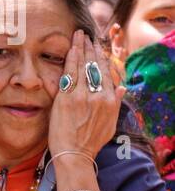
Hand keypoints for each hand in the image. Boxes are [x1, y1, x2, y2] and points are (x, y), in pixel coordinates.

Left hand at [48, 30, 123, 160]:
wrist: (74, 155)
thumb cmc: (90, 142)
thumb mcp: (110, 124)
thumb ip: (116, 103)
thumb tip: (122, 87)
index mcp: (110, 100)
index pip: (106, 73)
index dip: (102, 58)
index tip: (98, 48)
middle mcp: (98, 95)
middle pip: (95, 66)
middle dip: (91, 48)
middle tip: (87, 35)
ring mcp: (82, 96)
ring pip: (83, 66)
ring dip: (81, 48)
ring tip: (78, 35)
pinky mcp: (66, 99)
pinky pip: (69, 74)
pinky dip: (71, 60)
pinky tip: (71, 49)